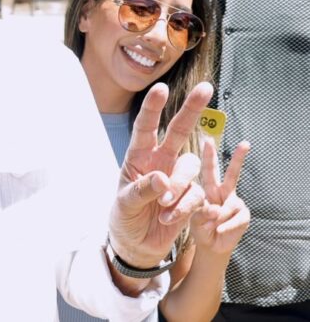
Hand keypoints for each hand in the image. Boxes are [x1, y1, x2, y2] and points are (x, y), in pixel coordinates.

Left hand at [109, 82, 211, 267]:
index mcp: (138, 156)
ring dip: (178, 187)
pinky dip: (184, 207)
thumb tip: (162, 179)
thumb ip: (141, 190)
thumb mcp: (125, 204)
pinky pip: (196, 194)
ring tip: (163, 206)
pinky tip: (169, 217)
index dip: (153, 108)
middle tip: (206, 87)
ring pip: (189, 167)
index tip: (162, 88)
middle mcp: (160, 160)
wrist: (137, 244)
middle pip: (178, 130)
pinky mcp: (191, 195)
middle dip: (191, 109)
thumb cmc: (125, 217)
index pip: (145, 127)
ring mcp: (177, 176)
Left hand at [190, 138, 249, 254]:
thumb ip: (200, 211)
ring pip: (231, 203)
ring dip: (219, 218)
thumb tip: (216, 209)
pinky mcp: (243, 214)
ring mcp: (234, 202)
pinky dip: (226, 227)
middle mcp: (221, 191)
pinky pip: (235, 218)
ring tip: (212, 227)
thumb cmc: (199, 228)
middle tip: (245, 143)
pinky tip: (220, 231)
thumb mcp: (189, 218)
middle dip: (238, 158)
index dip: (208, 155)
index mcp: (206, 188)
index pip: (207, 170)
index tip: (208, 139)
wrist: (210, 246)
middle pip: (231, 174)